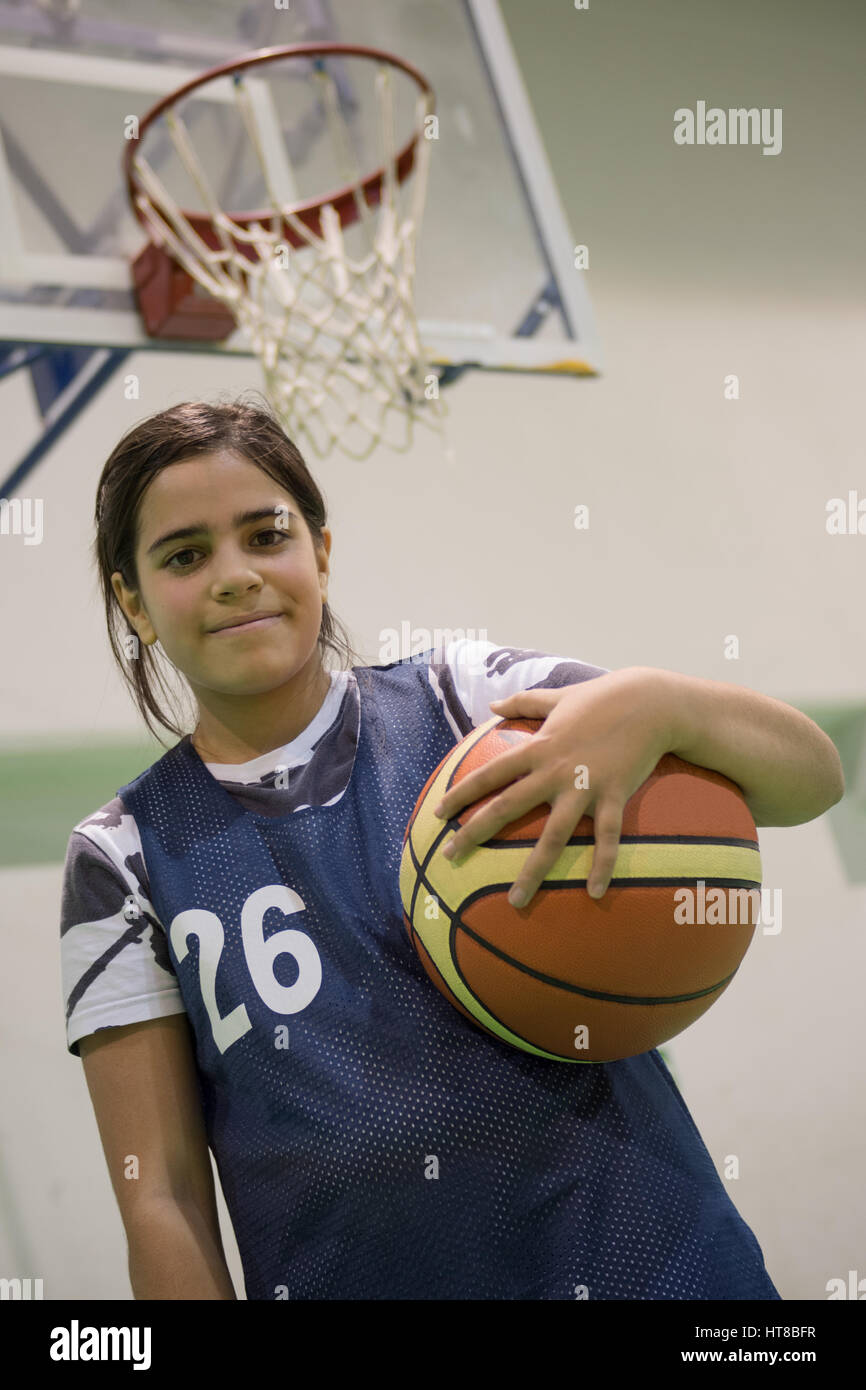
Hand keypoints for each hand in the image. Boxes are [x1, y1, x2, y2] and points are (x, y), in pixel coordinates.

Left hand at [432, 669, 673, 908]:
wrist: (650, 702)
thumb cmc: (602, 697)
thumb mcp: (557, 696)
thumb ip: (523, 702)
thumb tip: (492, 704)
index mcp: (538, 747)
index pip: (489, 774)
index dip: (461, 794)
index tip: (437, 814)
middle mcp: (555, 771)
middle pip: (507, 807)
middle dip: (474, 833)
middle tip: (449, 857)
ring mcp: (584, 787)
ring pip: (553, 837)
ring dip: (533, 871)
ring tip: (515, 901)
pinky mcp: (614, 796)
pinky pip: (607, 838)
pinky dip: (602, 865)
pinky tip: (595, 893)